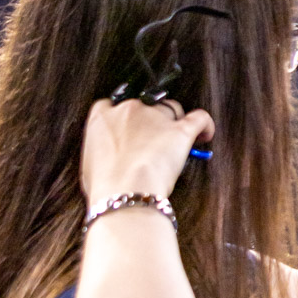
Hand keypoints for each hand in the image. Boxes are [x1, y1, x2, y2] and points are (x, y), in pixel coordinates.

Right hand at [80, 98, 214, 205]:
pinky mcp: (179, 130)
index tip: (131, 129)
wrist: (123, 193)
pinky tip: (205, 135)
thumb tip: (112, 158)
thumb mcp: (92, 164)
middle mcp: (129, 109)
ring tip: (179, 142)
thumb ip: (103, 151)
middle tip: (154, 143)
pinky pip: (199, 118)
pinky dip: (205, 125)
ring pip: (172, 109)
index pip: (115, 104)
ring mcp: (155, 117)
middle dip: (151, 120)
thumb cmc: (105, 186)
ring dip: (176, 122)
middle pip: (146, 105)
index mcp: (102, 115)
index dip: (126, 117)